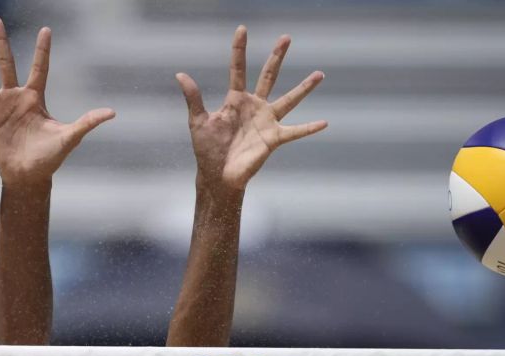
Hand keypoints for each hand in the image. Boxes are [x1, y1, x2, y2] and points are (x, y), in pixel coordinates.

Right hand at [0, 18, 114, 187]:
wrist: (29, 177)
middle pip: (7, 65)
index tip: (46, 29)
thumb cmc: (50, 157)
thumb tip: (112, 112)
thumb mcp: (69, 137)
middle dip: (2, 43)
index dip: (42, 50)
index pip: (40, 69)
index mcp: (35, 99)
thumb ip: (87, 122)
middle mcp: (15, 99)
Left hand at [176, 25, 326, 191]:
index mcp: (235, 100)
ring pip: (289, 99)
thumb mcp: (198, 122)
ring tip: (319, 74)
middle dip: (277, 57)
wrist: (217, 176)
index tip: (242, 29)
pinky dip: (309, 128)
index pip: (238, 70)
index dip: (239, 50)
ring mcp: (266, 121)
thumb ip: (193, 98)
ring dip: (304, 88)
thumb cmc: (207, 150)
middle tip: (286, 37)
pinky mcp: (273, 138)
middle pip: (268, 76)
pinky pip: (295, 131)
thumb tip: (180, 74)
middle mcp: (254, 107)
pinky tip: (324, 122)